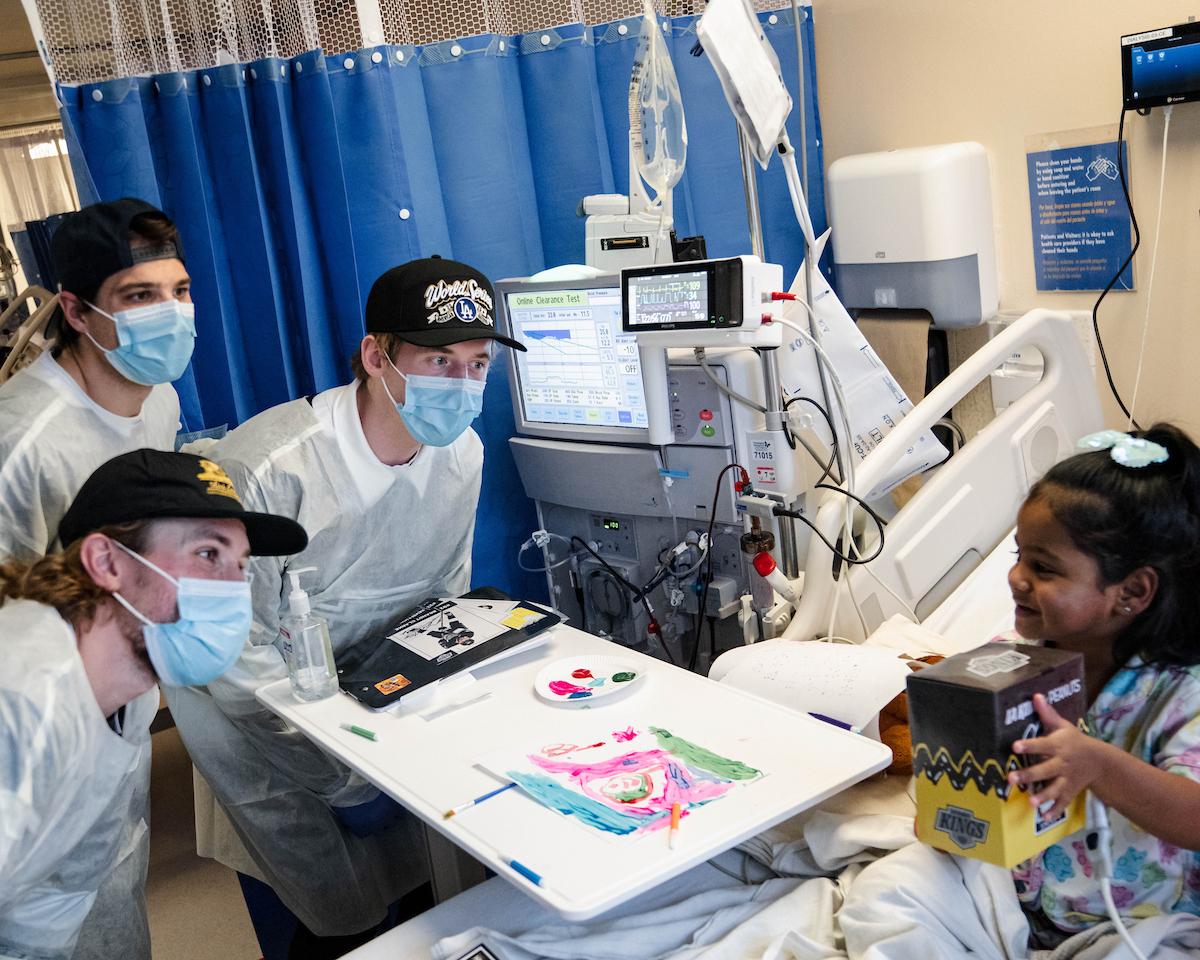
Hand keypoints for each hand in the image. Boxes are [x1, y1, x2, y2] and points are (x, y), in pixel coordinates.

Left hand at [1007, 694, 1101, 818]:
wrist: (1099, 761)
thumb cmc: (1074, 741)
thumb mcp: (1062, 725)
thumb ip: (1047, 713)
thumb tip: (1035, 695)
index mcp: (1057, 746)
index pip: (1041, 745)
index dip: (1028, 746)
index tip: (1014, 746)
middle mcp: (1061, 764)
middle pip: (1044, 770)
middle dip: (1028, 775)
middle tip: (1010, 778)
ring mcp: (1066, 779)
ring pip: (1054, 789)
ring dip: (1042, 796)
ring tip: (1030, 802)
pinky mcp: (1070, 790)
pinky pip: (1063, 802)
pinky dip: (1055, 809)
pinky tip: (1044, 816)